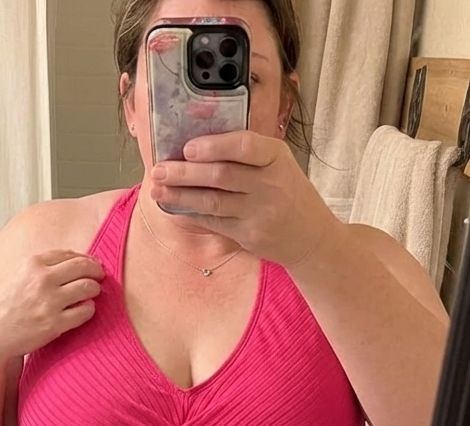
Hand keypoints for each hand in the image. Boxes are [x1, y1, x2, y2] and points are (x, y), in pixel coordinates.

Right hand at [0, 249, 103, 363]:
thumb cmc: (1, 306)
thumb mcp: (15, 276)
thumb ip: (38, 267)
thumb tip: (67, 261)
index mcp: (32, 264)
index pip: (69, 254)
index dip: (84, 259)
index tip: (91, 264)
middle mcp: (42, 279)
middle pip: (83, 267)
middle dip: (96, 270)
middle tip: (100, 276)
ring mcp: (49, 302)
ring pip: (88, 288)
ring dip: (95, 290)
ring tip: (92, 294)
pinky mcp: (55, 324)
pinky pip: (85, 312)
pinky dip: (89, 310)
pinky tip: (85, 310)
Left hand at [148, 131, 336, 268]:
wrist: (312, 236)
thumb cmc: (288, 193)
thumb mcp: (279, 164)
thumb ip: (247, 154)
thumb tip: (197, 145)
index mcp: (276, 157)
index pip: (244, 145)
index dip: (213, 146)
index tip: (187, 148)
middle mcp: (270, 184)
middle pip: (221, 175)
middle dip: (184, 173)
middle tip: (159, 169)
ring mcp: (260, 212)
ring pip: (213, 201)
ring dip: (181, 195)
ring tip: (157, 189)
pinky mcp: (250, 235)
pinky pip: (215, 222)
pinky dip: (192, 213)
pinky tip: (175, 206)